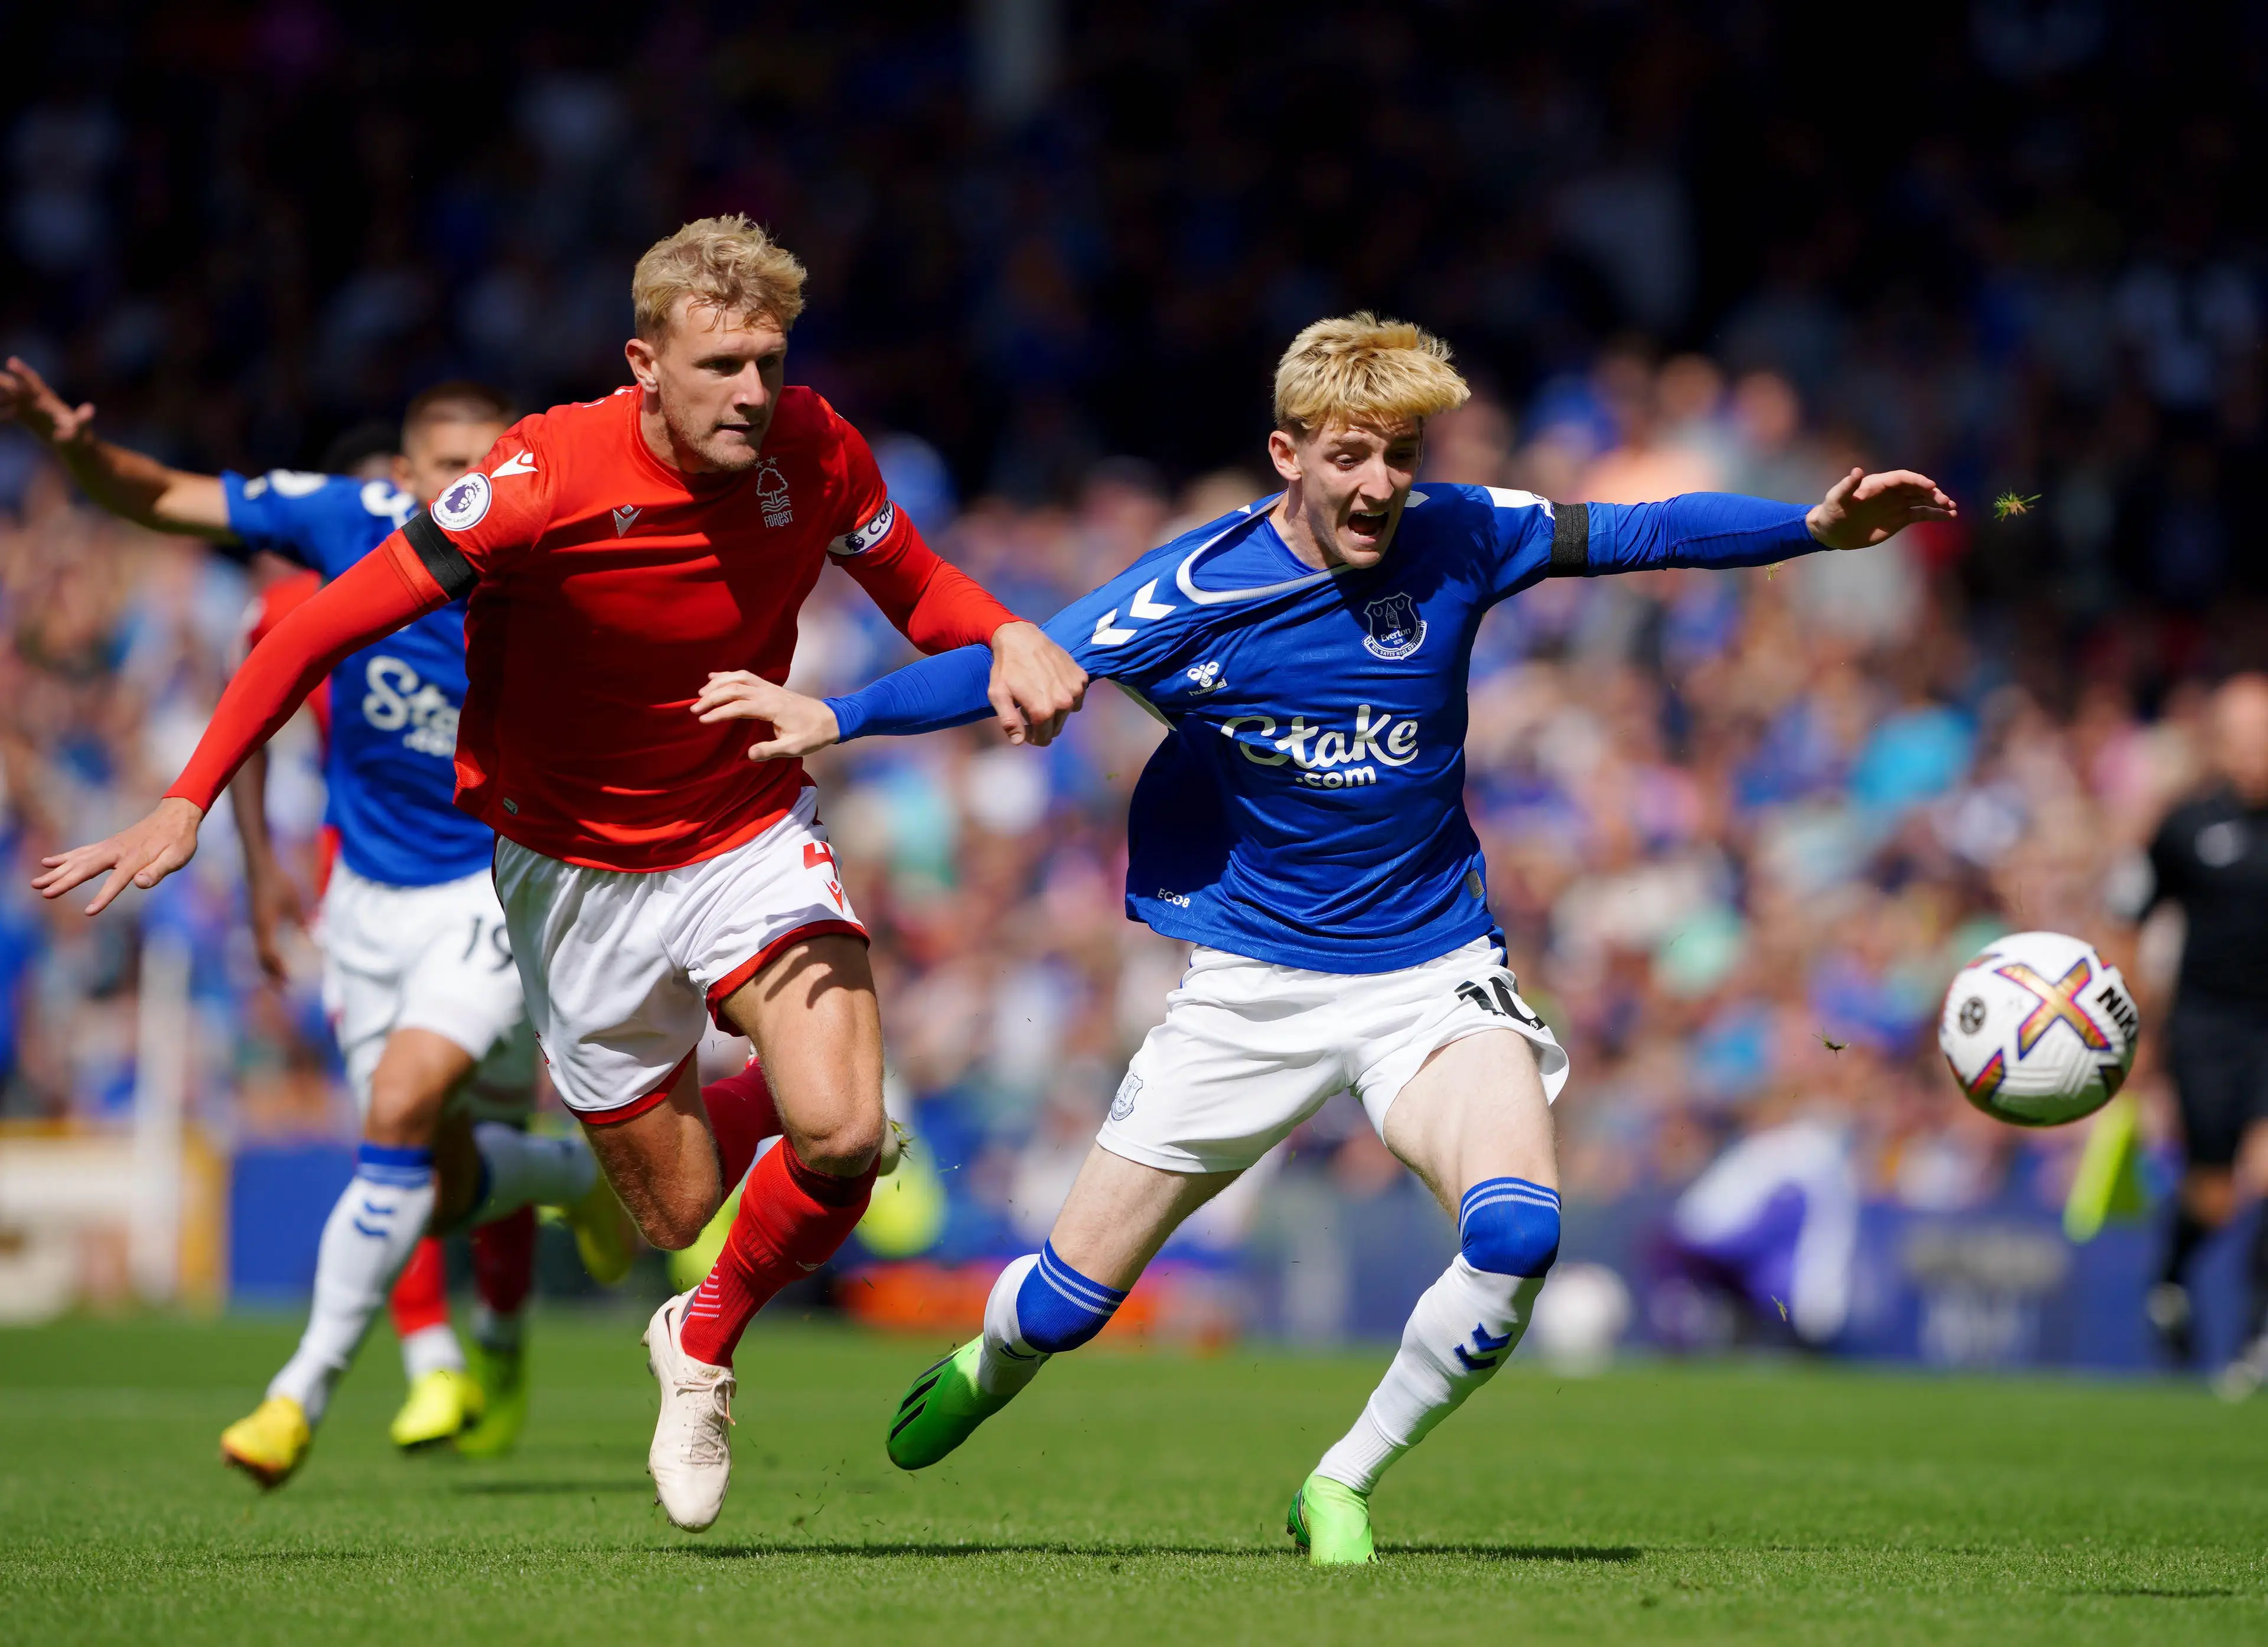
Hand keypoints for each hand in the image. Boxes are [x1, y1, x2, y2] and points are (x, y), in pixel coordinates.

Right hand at [0, 356, 95, 446]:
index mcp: (49, 401)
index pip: (34, 383)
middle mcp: (38, 402)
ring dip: (1, 395)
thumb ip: (83, 419)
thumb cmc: (80, 437)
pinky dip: (3, 412)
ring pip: (12, 399)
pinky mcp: (28, 420)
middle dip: (5, 380)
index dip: (23, 373)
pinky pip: (11, 413)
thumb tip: (90, 410)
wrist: (77, 446)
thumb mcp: (81, 428)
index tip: (11, 361)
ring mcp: (32, 410)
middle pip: (18, 388)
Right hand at [33, 796, 203, 913]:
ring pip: (78, 860)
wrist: (176, 815)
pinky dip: (64, 858)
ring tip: (36, 883)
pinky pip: (81, 852)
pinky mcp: (107, 844)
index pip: (117, 881)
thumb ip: (158, 870)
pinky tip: (48, 863)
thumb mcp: (177, 857)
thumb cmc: (180, 840)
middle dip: (65, 882)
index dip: (104, 897)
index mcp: (135, 858)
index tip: (89, 912)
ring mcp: (109, 846)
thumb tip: (140, 883)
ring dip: (57, 872)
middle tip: (44, 893)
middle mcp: (117, 851)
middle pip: (87, 869)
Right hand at [244, 865, 306, 983]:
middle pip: (262, 958)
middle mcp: (257, 928)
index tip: (288, 981)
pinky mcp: (258, 921)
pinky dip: (269, 956)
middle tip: (284, 990)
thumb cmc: (277, 881)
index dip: (278, 970)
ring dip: (270, 967)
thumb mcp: (293, 900)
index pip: (269, 954)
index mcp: (264, 925)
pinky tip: (278, 960)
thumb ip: (301, 919)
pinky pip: (262, 943)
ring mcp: (256, 925)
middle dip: (272, 975)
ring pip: (260, 952)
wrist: (259, 867)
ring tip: (280, 981)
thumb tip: (312, 936)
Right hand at [693, 671, 840, 760]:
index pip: (738, 706)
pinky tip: (716, 677)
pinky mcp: (771, 687)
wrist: (831, 719)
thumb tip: (749, 755)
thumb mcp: (794, 748)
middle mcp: (768, 693)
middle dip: (712, 697)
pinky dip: (729, 675)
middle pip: (734, 689)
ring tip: (701, 693)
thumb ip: (771, 751)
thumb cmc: (813, 735)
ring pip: (739, 677)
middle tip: (693, 709)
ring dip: (718, 683)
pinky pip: (746, 675)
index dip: (719, 713)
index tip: (702, 720)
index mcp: (771, 707)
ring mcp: (770, 687)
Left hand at [986, 621, 1086, 746]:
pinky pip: (1077, 698)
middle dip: (1043, 724)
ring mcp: (1075, 689)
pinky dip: (1067, 696)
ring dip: (1055, 710)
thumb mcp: (998, 695)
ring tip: (1040, 694)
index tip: (1024, 725)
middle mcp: (1063, 703)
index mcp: (1043, 711)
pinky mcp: (1081, 677)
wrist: (1021, 638)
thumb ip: (1008, 722)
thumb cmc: (1006, 667)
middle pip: (1056, 728)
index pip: (1044, 739)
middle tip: (1029, 708)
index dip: (1032, 736)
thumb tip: (1019, 742)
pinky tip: (1052, 684)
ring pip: (1067, 714)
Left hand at [1805, 468, 1956, 549]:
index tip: (1930, 486)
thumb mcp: (1835, 498)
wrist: (1833, 531)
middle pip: (1916, 488)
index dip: (1917, 481)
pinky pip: (1921, 514)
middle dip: (1932, 493)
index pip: (1902, 478)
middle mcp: (1891, 492)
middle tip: (1945, 501)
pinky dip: (1935, 515)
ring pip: (1923, 500)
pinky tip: (1949, 516)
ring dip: (1938, 503)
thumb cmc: (1832, 512)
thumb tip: (1857, 471)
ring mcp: (1898, 505)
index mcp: (1878, 484)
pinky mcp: (1901, 518)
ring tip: (1952, 509)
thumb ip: (1847, 486)